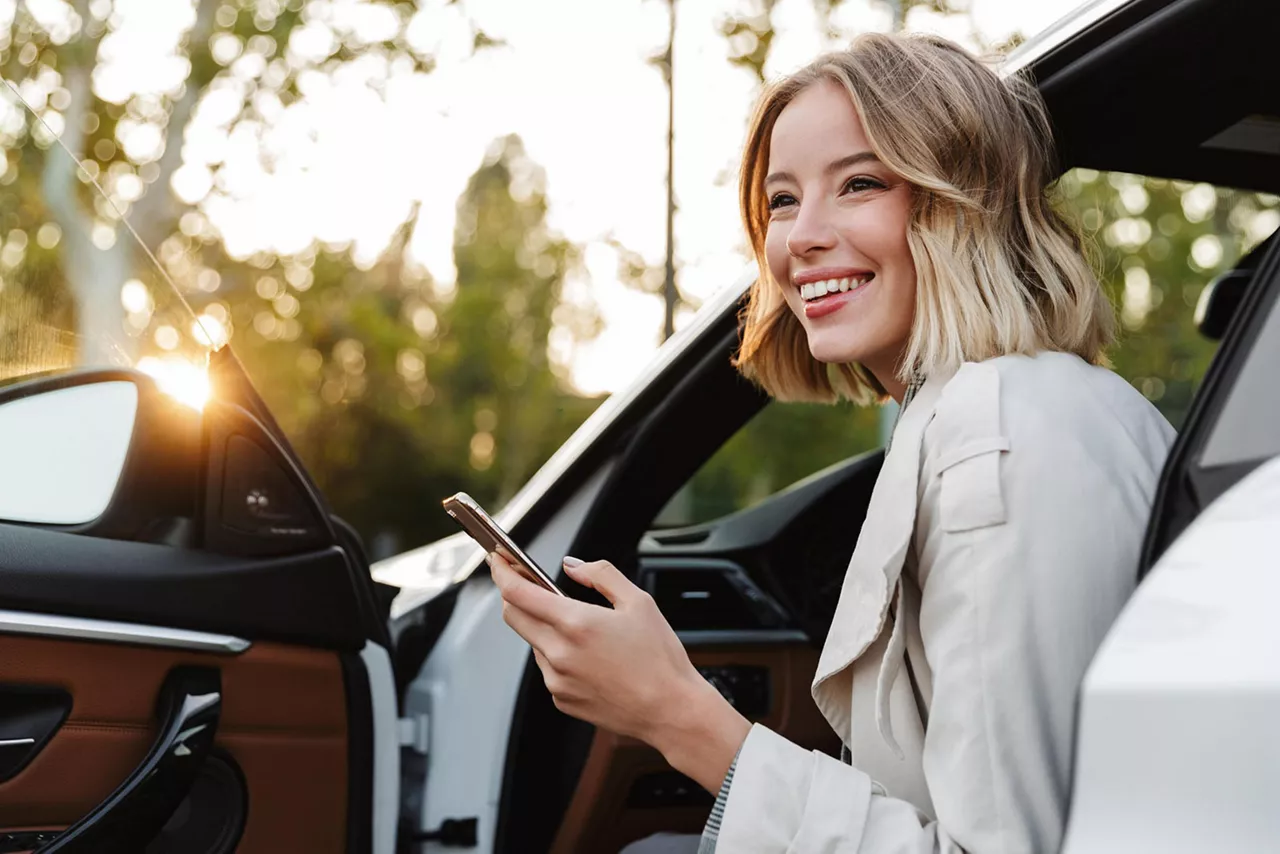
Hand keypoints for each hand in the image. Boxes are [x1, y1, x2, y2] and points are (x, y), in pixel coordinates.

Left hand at [488, 553, 749, 790]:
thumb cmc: (660, 660)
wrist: (670, 711)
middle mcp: (559, 653)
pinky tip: (590, 657)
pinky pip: (548, 668)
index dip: (503, 571)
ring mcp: (557, 680)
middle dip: (515, 596)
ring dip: (543, 628)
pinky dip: (558, 655)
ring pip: (533, 642)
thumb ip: (601, 575)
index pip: (518, 592)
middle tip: (531, 584)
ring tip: (583, 629)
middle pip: (514, 616)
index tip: (499, 559)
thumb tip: (573, 566)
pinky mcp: (561, 699)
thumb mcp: (639, 602)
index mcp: (576, 623)